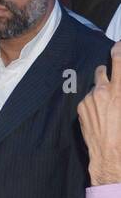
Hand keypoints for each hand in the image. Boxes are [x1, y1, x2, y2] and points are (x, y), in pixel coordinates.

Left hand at [79, 42, 120, 184]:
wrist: (110, 154)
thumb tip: (118, 83)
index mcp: (119, 91)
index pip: (119, 61)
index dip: (119, 50)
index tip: (119, 44)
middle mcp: (103, 91)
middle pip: (102, 70)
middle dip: (107, 70)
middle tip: (112, 76)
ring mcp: (89, 99)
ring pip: (95, 86)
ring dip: (101, 89)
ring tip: (108, 102)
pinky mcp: (81, 108)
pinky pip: (89, 98)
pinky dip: (94, 101)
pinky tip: (101, 113)